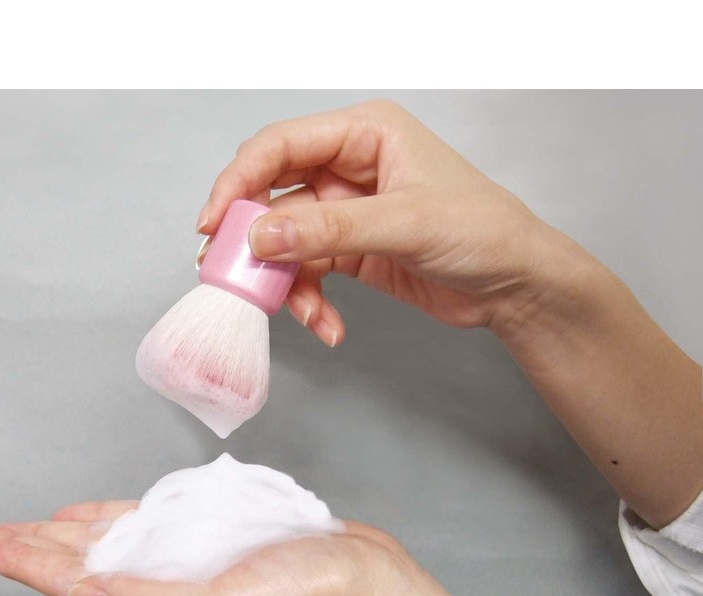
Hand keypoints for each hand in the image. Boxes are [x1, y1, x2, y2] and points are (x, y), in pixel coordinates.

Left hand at [0, 501, 565, 595]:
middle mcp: (166, 594)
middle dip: (31, 550)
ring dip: (66, 537)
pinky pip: (150, 529)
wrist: (362, 582)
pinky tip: (100, 517)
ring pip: (111, 548)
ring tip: (29, 530)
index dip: (23, 562)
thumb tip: (86, 591)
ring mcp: (189, 569)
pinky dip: (115, 521)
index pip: (73, 585)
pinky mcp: (212, 544)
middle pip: (81, 567)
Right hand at [199, 99, 555, 345]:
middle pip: (274, 196)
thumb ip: (330, 229)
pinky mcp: (351, 252)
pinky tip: (329, 326)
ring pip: (288, 243)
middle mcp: (349, 168)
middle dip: (255, 240)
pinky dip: (310, 303)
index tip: (215, 225)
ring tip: (307, 316)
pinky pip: (309, 274)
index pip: (280, 146)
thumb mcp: (405, 223)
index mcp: (364, 134)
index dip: (240, 181)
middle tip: (235, 277)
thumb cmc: (482, 232)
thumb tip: (260, 236)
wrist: (513, 285)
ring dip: (288, 284)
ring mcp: (347, 213)